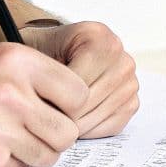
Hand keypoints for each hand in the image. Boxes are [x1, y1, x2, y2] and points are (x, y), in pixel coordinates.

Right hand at [0, 41, 89, 166]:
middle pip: (68, 130)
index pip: (79, 92)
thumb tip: (77, 103)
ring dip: (31, 154)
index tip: (55, 110)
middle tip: (29, 132)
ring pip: (49, 155)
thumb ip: (34, 77)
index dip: (69, 107)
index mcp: (16, 60)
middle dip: (53, 136)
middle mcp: (10, 91)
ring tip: (2, 140)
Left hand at [20, 20, 139, 138]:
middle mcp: (120, 56)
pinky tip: (74, 118)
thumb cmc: (45, 52)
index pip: (74, 86)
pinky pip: (111, 126)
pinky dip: (90, 129)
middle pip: (87, 103)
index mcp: (98, 37)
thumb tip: (38, 108)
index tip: (34, 103)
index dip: (49, 101)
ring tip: (55, 117)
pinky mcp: (132, 100)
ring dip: (73, 124)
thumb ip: (35, 74)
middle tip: (41, 115)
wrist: (59, 50)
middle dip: (60, 115)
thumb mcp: (33, 54)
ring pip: (97, 118)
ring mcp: (129, 79)